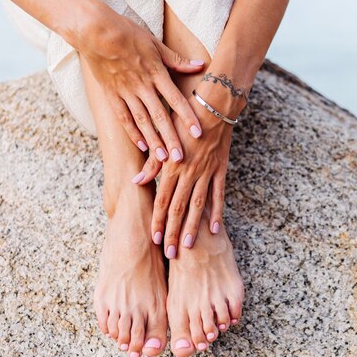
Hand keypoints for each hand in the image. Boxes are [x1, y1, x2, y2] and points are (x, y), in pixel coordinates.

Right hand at [75, 4, 204, 174]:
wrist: (94, 30)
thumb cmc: (127, 33)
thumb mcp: (156, 43)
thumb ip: (177, 60)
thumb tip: (201, 64)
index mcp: (156, 73)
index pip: (176, 99)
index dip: (187, 117)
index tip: (198, 133)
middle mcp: (142, 86)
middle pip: (160, 116)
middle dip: (171, 138)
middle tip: (181, 158)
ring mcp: (125, 92)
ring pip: (142, 121)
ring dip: (153, 141)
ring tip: (163, 159)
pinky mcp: (111, 95)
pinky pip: (123, 117)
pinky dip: (133, 132)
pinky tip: (142, 146)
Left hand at [135, 92, 238, 257]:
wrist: (212, 104)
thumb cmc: (183, 117)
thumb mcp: (163, 137)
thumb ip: (152, 162)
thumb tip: (136, 181)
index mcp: (172, 166)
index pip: (161, 200)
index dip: (157, 221)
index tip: (153, 239)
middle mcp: (188, 172)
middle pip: (178, 208)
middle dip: (172, 231)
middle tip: (168, 252)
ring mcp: (206, 172)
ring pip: (197, 206)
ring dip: (192, 227)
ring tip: (187, 246)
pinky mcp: (220, 169)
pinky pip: (218, 194)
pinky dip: (217, 212)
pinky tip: (214, 229)